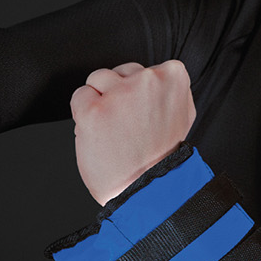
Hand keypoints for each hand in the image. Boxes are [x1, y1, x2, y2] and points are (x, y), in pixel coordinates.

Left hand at [72, 60, 193, 203]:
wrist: (148, 190)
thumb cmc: (161, 159)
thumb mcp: (181, 117)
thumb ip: (168, 93)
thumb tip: (156, 79)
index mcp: (173, 77)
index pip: (145, 70)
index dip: (139, 94)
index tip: (142, 115)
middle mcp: (148, 81)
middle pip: (120, 71)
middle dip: (118, 94)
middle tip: (127, 126)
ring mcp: (120, 94)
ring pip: (97, 79)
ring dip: (100, 102)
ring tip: (114, 130)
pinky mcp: (94, 110)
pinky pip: (79, 97)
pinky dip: (83, 115)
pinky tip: (100, 134)